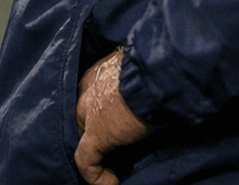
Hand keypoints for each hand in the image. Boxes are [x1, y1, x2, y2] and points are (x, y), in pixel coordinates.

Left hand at [75, 48, 150, 184]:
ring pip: (81, 141)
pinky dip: (97, 177)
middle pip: (80, 120)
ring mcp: (88, 113)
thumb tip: (152, 92)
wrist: (158, 71)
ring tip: (111, 170)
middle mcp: (86, 90)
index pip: (89, 99)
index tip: (115, 128)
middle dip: (94, 136)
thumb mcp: (143, 69)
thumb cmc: (158, 65)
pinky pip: (87, 161)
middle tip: (114, 152)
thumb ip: (136, 82)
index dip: (98, 116)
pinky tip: (111, 183)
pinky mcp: (96, 133)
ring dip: (96, 158)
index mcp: (98, 73)